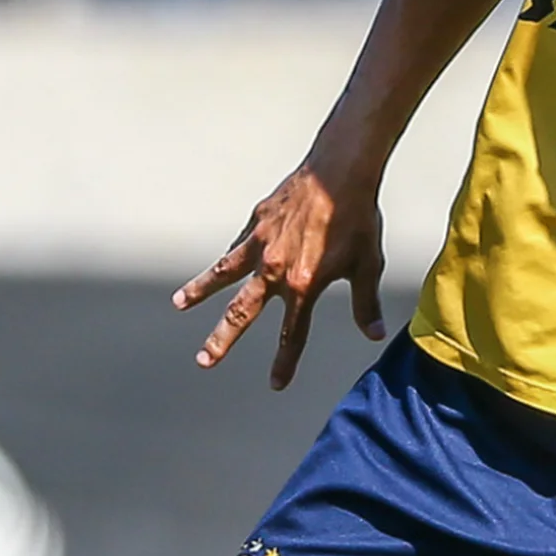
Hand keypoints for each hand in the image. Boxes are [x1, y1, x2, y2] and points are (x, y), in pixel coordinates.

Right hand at [172, 156, 386, 388]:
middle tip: (204, 361)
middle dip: (221, 340)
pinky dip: (226, 259)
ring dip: (200, 291)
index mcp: (303, 286)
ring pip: (222, 274)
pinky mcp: (257, 222)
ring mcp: (261, 245)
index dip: (285, 363)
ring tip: (180, 304)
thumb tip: (375, 335)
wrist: (339, 172)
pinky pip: (237, 246)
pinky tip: (216, 266)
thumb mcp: (367, 265)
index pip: (292, 335)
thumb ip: (365, 304)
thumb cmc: (357, 218)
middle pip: (241, 314)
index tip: (276, 384)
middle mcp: (275, 270)